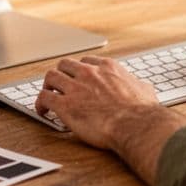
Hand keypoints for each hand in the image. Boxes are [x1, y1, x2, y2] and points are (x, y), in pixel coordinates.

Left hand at [35, 56, 160, 149]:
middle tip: (60, 85)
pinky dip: (40, 103)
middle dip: (61, 74)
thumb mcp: (145, 90)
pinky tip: (42, 111)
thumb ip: (140, 86)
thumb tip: (145, 88)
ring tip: (48, 95)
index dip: (80, 70)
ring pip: (51, 77)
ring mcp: (76, 88)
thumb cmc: (141, 111)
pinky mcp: (65, 105)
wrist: (133, 124)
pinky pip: (44, 98)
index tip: (78, 77)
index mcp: (108, 67)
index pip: (87, 61)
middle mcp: (89, 73)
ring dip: (48, 85)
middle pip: (65, 64)